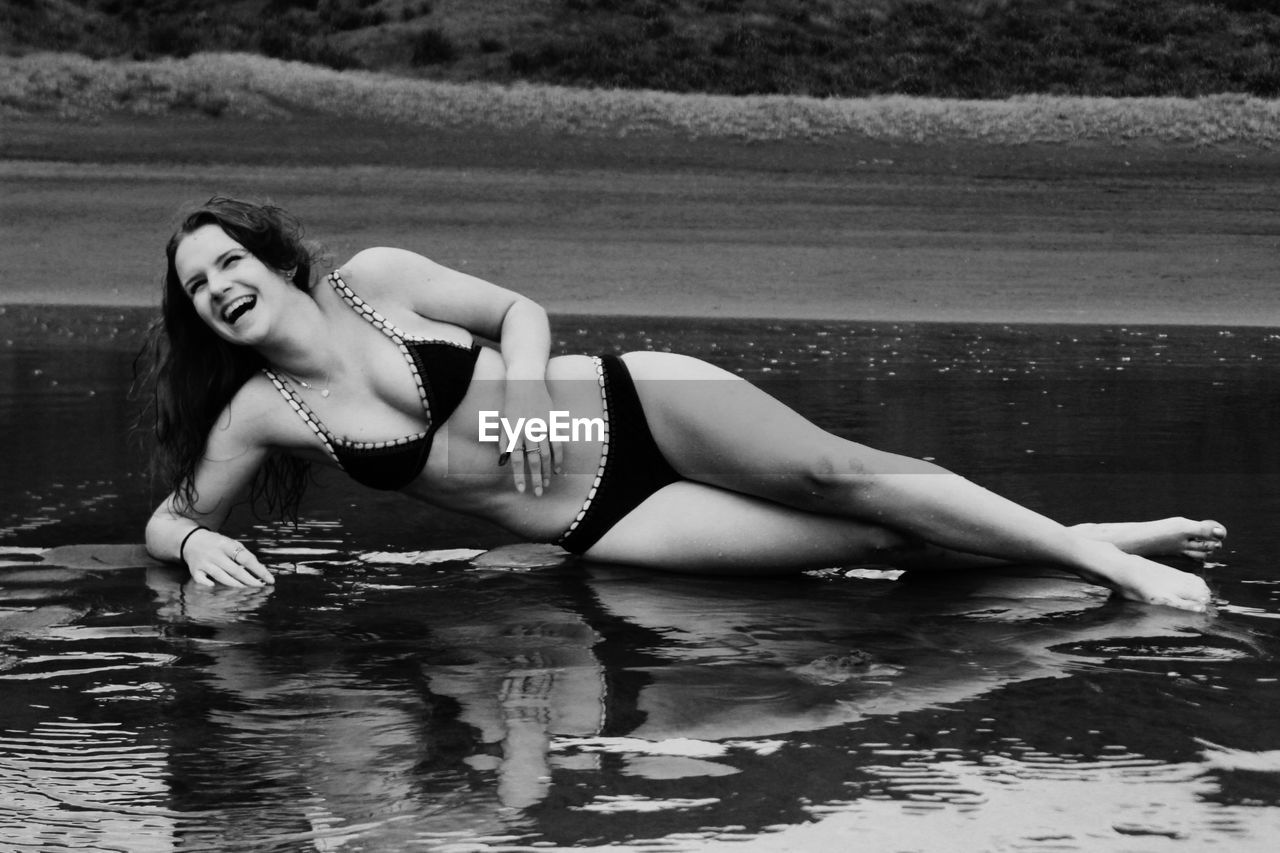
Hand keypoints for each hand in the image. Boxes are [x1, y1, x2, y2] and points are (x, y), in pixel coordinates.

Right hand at [181, 528, 273, 587]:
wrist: (191, 539)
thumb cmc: (217, 544)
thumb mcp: (231, 543)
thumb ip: (244, 555)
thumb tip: (260, 570)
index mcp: (226, 544)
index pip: (246, 558)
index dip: (259, 570)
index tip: (270, 579)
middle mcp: (215, 553)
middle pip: (235, 570)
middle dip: (250, 581)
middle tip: (261, 587)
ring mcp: (204, 562)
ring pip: (221, 577)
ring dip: (236, 585)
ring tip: (248, 590)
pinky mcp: (194, 570)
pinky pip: (201, 580)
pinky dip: (208, 584)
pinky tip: (214, 587)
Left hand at [498, 381, 563, 495]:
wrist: (525, 380)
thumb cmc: (511, 402)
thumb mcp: (503, 421)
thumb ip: (503, 442)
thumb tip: (502, 462)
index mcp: (514, 431)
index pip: (515, 459)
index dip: (519, 476)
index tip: (522, 490)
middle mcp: (528, 430)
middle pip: (533, 460)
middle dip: (536, 478)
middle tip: (538, 493)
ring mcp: (542, 426)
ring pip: (546, 454)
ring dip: (547, 471)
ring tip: (547, 485)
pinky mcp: (552, 422)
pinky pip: (557, 443)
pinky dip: (559, 457)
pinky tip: (558, 470)